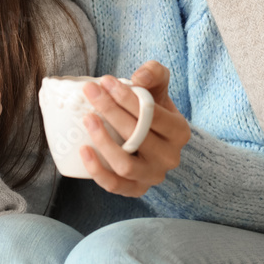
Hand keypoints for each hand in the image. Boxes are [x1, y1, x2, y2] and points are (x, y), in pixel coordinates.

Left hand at [79, 61, 190, 196]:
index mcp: (179, 132)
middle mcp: (170, 158)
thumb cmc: (152, 109)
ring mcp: (153, 177)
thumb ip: (153, 73)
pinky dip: (97, 171)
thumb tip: (139, 78)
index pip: (152, 115)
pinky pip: (115, 186)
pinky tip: (83, 149)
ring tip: (87, 118)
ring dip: (104, 141)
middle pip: (137, 137)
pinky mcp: (136, 190)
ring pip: (125, 165)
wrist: (152, 138)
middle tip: (91, 92)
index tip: (105, 81)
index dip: (127, 98)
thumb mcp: (158, 87)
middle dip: (111, 111)